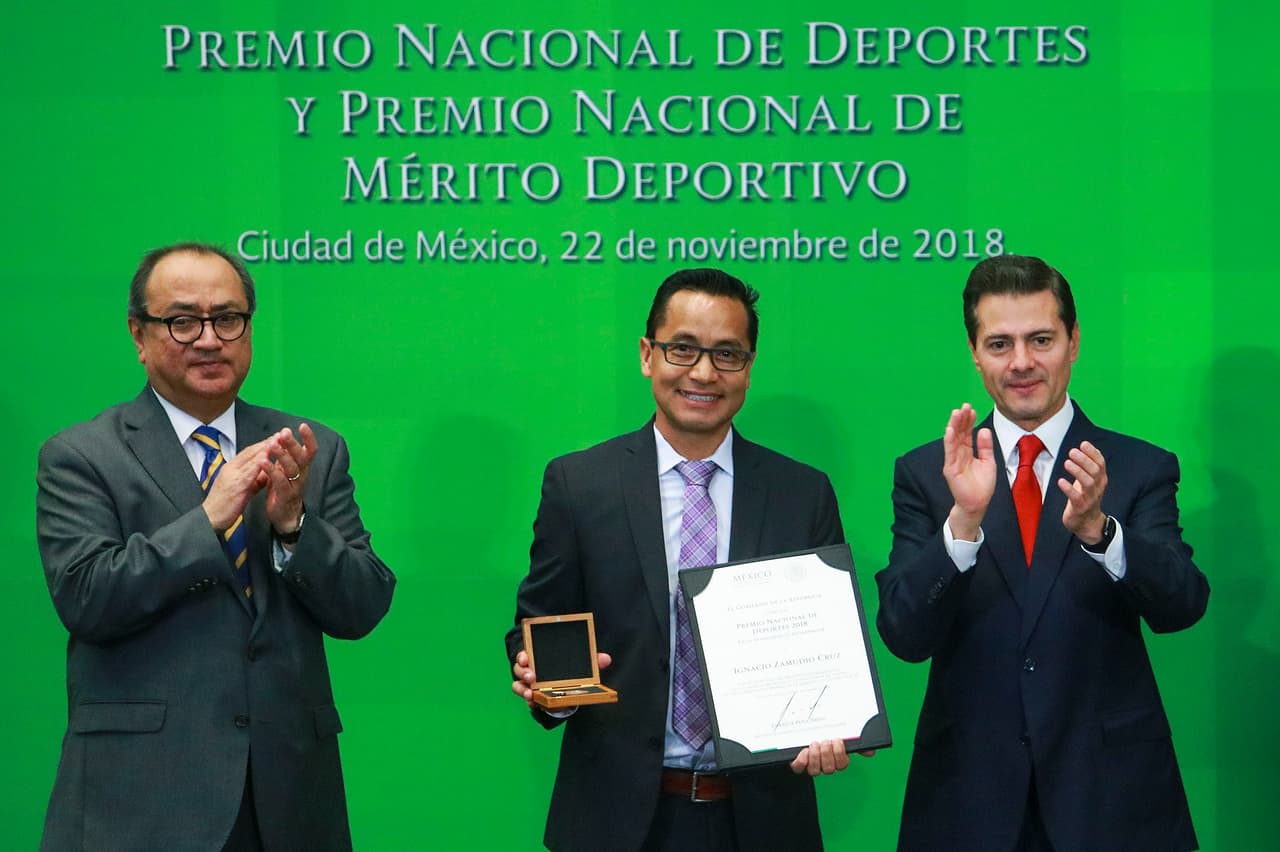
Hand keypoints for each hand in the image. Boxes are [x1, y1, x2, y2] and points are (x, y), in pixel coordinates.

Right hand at [201, 435, 278, 531]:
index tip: (274, 438)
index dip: (262, 444)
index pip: (248, 452)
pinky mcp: (236, 485)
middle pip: (251, 451)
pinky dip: (258, 464)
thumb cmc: (224, 504)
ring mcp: (233, 475)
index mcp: (231, 468)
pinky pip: (249, 472)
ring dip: (265, 448)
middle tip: (280, 434)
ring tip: (277, 440)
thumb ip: (252, 480)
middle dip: (266, 442)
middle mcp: (231, 468)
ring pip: (251, 458)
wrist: (210, 517)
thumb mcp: (241, 488)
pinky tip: (267, 458)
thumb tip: (264, 474)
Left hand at [264, 424, 317, 534]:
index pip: (310, 450)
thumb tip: (281, 435)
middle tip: (284, 433)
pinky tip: (263, 462)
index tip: (302, 425)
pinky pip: (280, 482)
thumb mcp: (286, 470)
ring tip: (272, 445)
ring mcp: (295, 485)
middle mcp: (302, 474)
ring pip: (291, 468)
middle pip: (300, 456)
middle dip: (292, 443)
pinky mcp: (285, 495)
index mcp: (302, 466)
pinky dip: (272, 471)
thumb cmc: (284, 489)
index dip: (308, 438)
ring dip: (282, 455)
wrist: (285, 516)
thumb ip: (285, 455)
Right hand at [511, 649, 611, 710]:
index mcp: (537, 657)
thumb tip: (606, 659)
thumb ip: (590, 661)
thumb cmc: (566, 669)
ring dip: (522, 689)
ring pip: (518, 686)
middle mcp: (529, 670)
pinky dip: (529, 702)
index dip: (523, 655)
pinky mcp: (532, 698)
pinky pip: (526, 700)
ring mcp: (528, 685)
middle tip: (531, 676)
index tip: (526, 658)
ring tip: (530, 694)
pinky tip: (534, 703)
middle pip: (519, 669)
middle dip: (523, 672)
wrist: (563, 686)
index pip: (525, 654)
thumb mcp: (578, 664)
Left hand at [789, 738, 862, 775]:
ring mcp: (811, 766)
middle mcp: (824, 765)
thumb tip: (871, 752)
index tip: (837, 740)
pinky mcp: (797, 764)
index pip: (842, 764)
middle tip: (825, 741)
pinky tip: (803, 751)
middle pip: (830, 769)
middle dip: (827, 754)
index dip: (840, 754)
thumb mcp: (840, 736)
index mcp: (835, 759)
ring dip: (816, 757)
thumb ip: (855, 743)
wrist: (800, 735)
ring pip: (816, 771)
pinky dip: (802, 760)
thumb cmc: (824, 737)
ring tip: (814, 744)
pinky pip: (799, 768)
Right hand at [942, 404, 996, 539]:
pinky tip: (950, 429)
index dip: (968, 421)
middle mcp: (958, 454)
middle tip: (964, 406)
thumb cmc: (982, 485)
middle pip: (959, 433)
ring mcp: (953, 460)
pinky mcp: (950, 469)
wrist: (977, 504)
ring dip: (954, 426)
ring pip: (953, 439)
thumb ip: (985, 447)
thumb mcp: (988, 462)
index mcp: (967, 451)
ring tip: (956, 413)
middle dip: (961, 419)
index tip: (971, 409)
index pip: (966, 432)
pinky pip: (949, 452)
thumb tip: (983, 430)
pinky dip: (949, 440)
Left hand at [1057, 440, 1108, 543]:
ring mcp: (1090, 498)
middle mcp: (1098, 488)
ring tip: (1067, 462)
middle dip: (1084, 460)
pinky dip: (1069, 489)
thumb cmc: (1086, 497)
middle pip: (1095, 471)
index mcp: (1100, 479)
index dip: (1093, 453)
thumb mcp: (1090, 480)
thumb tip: (1088, 446)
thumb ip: (1090, 465)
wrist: (1088, 523)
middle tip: (1072, 451)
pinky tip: (1061, 481)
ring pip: (1088, 483)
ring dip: (1078, 471)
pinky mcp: (1080, 508)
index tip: (1083, 444)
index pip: (1100, 463)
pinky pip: (1076, 497)